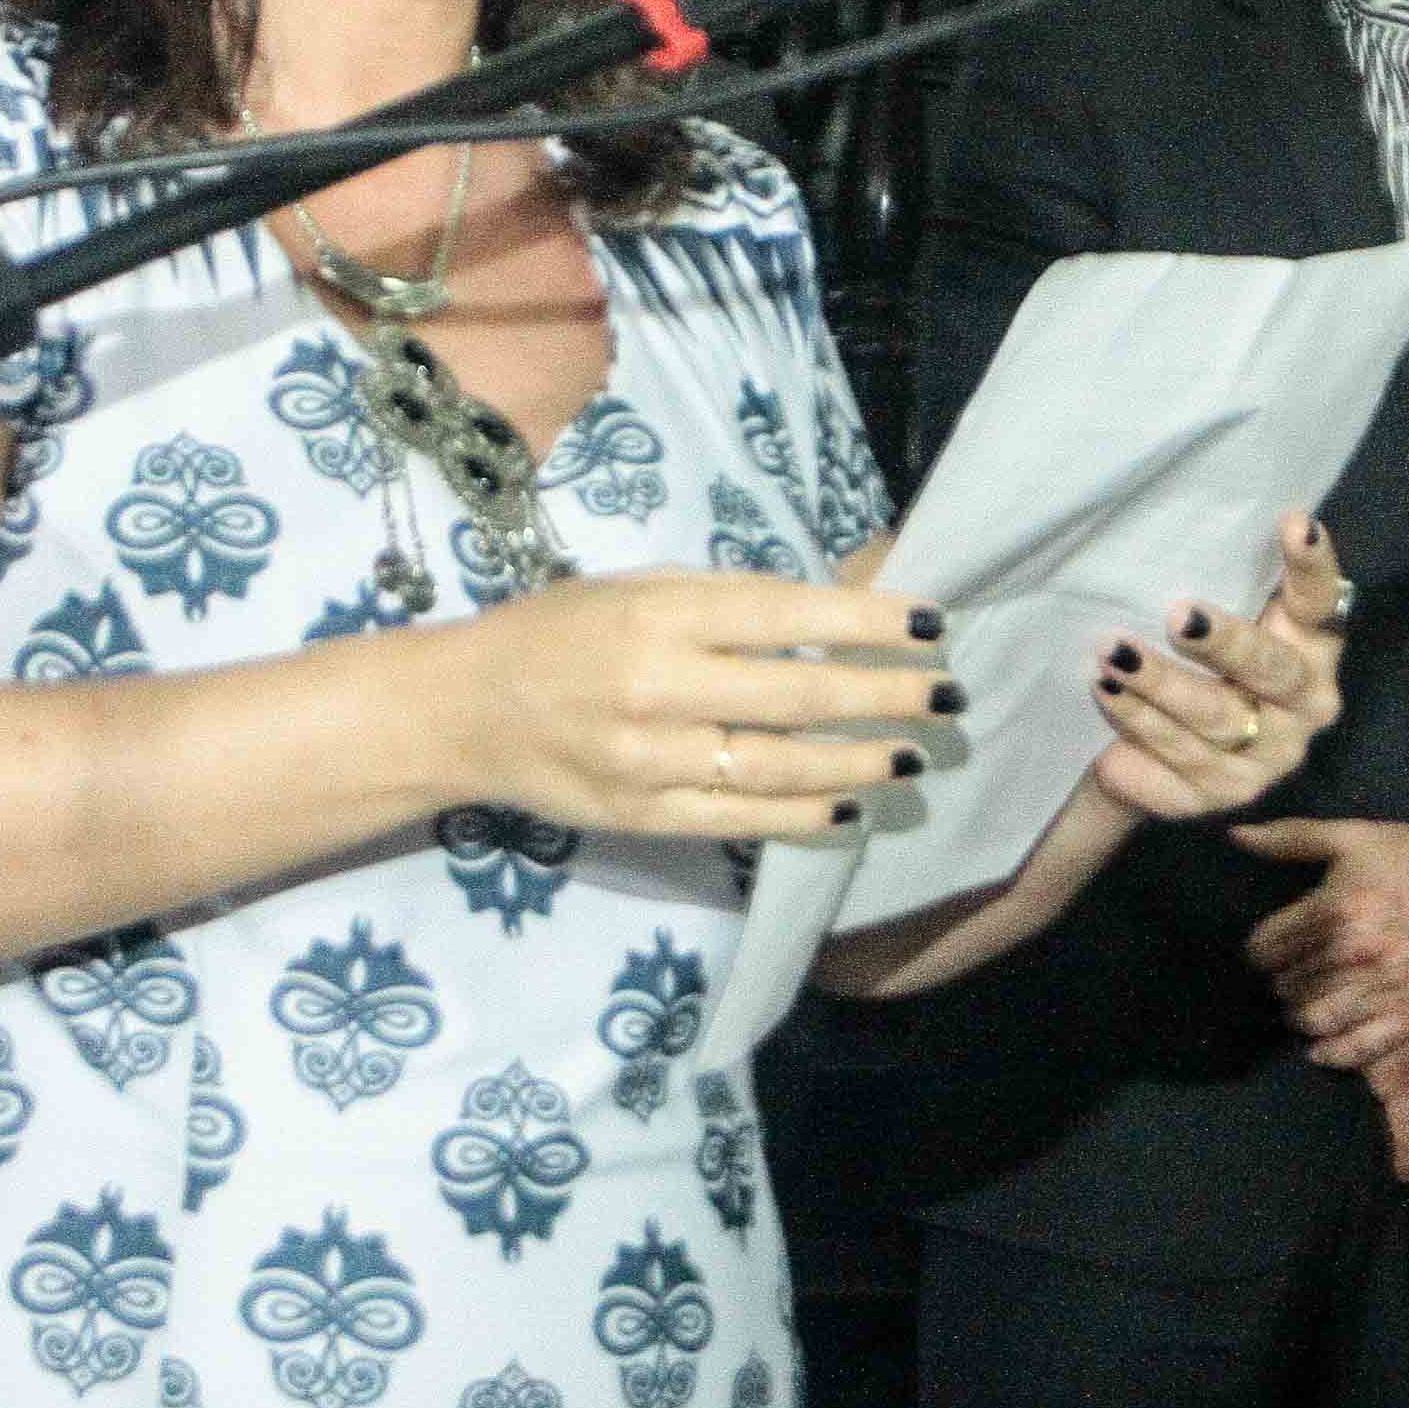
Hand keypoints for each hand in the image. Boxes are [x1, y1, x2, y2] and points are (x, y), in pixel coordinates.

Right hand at [433, 570, 953, 840]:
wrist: (463, 710)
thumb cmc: (557, 631)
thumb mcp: (634, 587)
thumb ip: (724, 600)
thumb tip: (831, 611)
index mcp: (658, 614)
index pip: (786, 615)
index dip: (866, 620)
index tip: (931, 623)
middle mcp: (658, 686)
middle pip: (798, 694)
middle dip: (885, 695)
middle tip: (945, 695)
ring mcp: (650, 760)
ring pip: (780, 767)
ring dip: (859, 761)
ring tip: (912, 753)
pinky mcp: (642, 816)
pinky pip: (741, 820)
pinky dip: (805, 815)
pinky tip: (851, 802)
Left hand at [1088, 509, 1347, 819]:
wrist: (1158, 755)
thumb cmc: (1198, 663)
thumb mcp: (1215, 621)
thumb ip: (1225, 582)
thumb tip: (1184, 512)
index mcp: (1313, 648)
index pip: (1321, 602)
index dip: (1311, 566)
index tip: (1293, 522)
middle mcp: (1305, 706)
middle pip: (1271, 671)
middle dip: (1224, 643)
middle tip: (1177, 615)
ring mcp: (1268, 758)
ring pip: (1216, 720)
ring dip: (1159, 688)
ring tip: (1110, 657)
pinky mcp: (1223, 798)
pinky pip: (1178, 766)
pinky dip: (1138, 733)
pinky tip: (1107, 704)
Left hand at [1230, 815, 1408, 1065]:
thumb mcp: (1353, 835)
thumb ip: (1290, 838)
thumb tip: (1236, 837)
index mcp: (1334, 907)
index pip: (1265, 947)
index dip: (1260, 950)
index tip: (1268, 949)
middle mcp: (1354, 952)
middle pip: (1287, 984)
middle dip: (1280, 981)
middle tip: (1287, 978)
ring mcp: (1385, 987)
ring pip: (1314, 1019)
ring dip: (1300, 1016)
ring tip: (1303, 1006)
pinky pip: (1359, 1048)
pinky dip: (1332, 1054)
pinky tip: (1321, 1047)